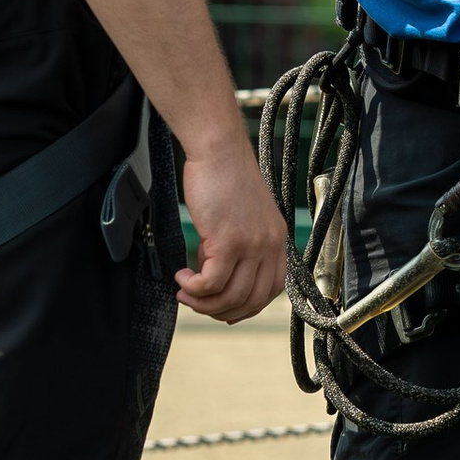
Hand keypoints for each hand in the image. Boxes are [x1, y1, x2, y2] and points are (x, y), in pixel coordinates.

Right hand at [174, 128, 287, 320]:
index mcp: (277, 238)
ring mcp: (251, 244)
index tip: (224, 307)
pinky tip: (182, 277)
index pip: (272, 289)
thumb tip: (215, 271)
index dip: (247, 306)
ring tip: (185, 291)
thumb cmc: (225, 175)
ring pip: (231, 296)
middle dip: (221, 310)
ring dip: (203, 302)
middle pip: (251, 300)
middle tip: (197, 301)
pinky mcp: (229, 241)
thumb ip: (238, 245)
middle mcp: (270, 244)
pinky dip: (194, 287)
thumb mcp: (243, 215)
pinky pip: (212, 282)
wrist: (218, 149)